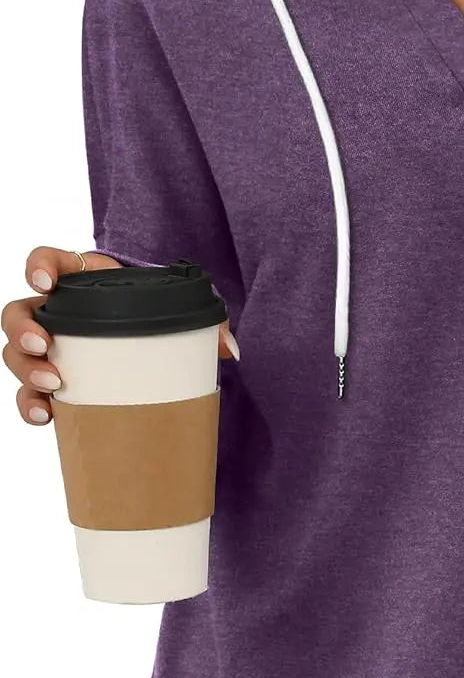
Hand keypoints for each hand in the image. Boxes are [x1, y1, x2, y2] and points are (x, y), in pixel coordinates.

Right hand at [2, 246, 239, 425]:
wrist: (163, 351)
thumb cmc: (166, 320)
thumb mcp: (185, 313)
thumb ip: (209, 323)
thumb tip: (229, 351)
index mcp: (84, 281)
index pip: (48, 261)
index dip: (38, 266)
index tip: (44, 282)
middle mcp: (60, 313)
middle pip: (19, 314)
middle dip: (23, 331)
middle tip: (46, 347)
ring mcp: (54, 348)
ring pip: (17, 355)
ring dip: (27, 371)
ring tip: (53, 387)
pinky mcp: (57, 381)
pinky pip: (30, 392)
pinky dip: (31, 405)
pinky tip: (45, 416)